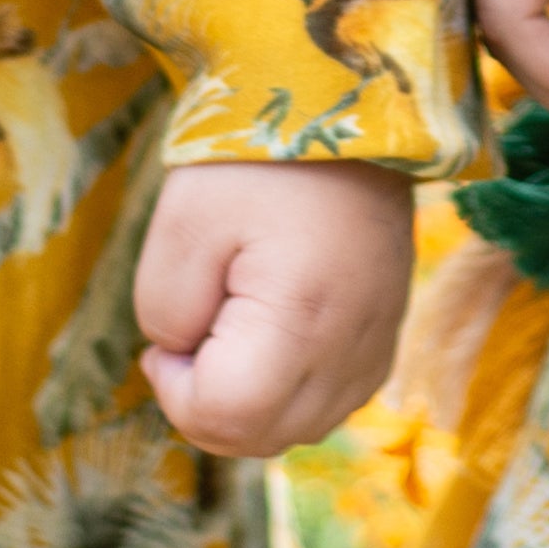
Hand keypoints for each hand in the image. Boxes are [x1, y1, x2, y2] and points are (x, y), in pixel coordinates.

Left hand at [135, 157, 410, 457]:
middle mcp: (351, 347)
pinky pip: (328, 404)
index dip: (174, 391)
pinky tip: (267, 337)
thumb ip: (164, 311)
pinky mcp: (384, 336)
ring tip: (230, 329)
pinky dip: (286, 394)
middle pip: (260, 438)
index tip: (165, 336)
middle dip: (205, 405)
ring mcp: (375, 345)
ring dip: (246, 404)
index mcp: (300, 319)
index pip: (223, 416)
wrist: (344, 110)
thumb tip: (185, 355)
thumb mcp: (180, 223)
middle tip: (193, 330)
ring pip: (296, 430)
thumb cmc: (256, 159)